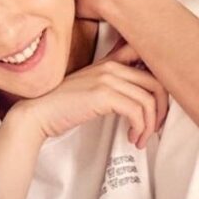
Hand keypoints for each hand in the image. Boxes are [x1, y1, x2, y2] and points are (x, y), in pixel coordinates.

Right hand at [12, 44, 168, 148]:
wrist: (37, 114)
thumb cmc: (62, 106)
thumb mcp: (92, 89)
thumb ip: (114, 86)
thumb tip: (141, 100)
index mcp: (110, 62)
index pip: (149, 60)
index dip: (161, 84)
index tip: (157, 106)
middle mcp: (111, 66)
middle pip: (156, 82)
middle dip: (162, 109)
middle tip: (155, 127)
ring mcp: (107, 78)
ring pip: (149, 99)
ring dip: (150, 124)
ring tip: (141, 138)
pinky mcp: (103, 95)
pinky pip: (137, 111)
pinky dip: (140, 128)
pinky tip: (132, 137)